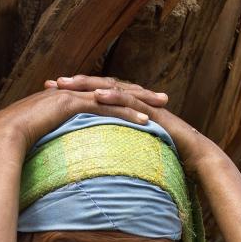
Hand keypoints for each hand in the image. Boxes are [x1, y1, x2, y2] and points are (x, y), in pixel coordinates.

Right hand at [0, 78, 159, 152]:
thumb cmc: (11, 144)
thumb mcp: (35, 139)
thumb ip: (48, 139)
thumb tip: (53, 153)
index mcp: (62, 98)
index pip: (97, 95)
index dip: (119, 97)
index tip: (139, 102)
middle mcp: (70, 92)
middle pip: (112, 89)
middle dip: (138, 92)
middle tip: (161, 97)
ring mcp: (71, 96)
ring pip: (113, 95)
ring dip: (140, 99)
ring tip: (162, 103)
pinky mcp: (72, 104)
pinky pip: (105, 108)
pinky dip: (127, 113)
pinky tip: (145, 120)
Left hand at [48, 75, 222, 175]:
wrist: (194, 158)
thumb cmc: (161, 156)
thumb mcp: (127, 151)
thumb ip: (108, 148)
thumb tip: (84, 159)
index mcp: (122, 109)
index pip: (92, 97)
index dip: (71, 94)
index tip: (46, 93)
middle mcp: (131, 101)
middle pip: (99, 87)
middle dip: (75, 84)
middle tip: (51, 82)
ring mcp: (142, 103)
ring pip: (112, 89)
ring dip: (90, 84)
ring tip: (68, 83)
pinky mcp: (152, 110)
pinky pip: (131, 100)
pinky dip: (114, 96)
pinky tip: (98, 95)